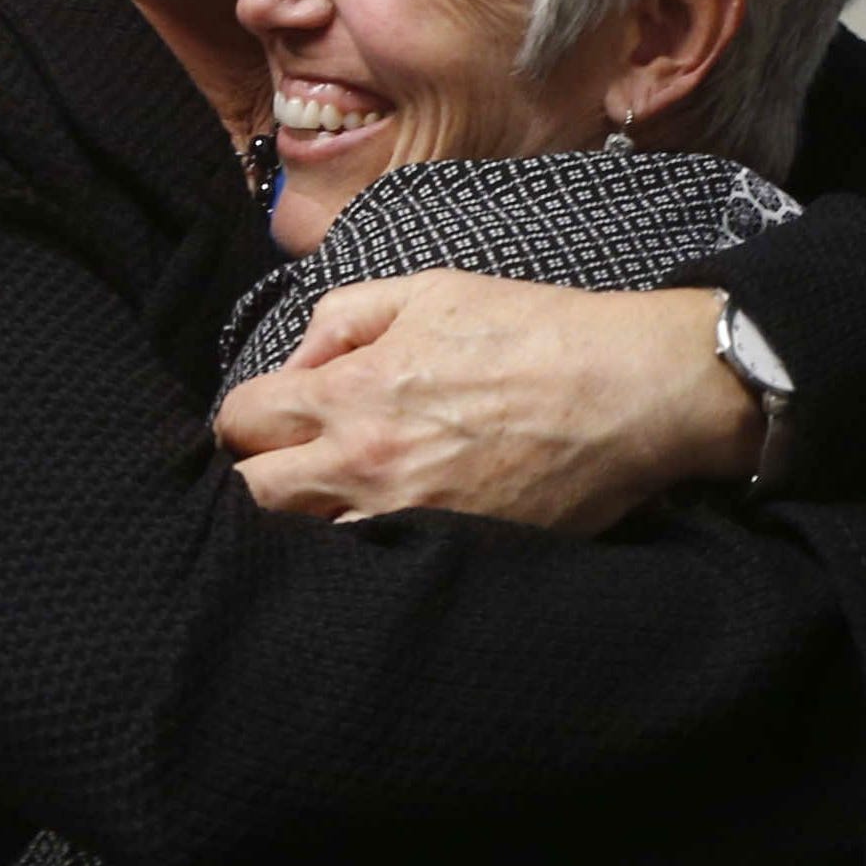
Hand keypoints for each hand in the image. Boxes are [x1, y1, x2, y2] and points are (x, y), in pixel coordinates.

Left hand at [216, 273, 756, 531]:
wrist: (626, 393)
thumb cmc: (535, 332)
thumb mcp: (431, 291)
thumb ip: (346, 317)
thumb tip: (302, 360)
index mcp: (351, 392)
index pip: (239, 420)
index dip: (246, 417)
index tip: (270, 418)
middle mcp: (362, 465)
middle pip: (249, 496)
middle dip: (254, 477)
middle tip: (282, 467)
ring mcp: (401, 520)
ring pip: (297, 546)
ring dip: (296, 527)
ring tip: (323, 507)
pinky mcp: (444, 556)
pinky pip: (366, 573)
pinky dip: (353, 560)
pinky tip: (368, 541)